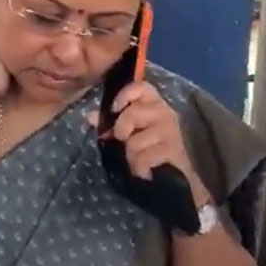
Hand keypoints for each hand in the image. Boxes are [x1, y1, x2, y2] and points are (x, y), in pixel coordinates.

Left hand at [87, 81, 211, 206]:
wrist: (176, 179)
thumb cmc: (151, 150)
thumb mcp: (129, 134)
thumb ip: (111, 123)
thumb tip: (89, 116)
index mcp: (155, 105)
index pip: (142, 86)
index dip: (125, 94)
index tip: (115, 108)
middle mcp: (166, 113)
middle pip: (133, 112)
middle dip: (122, 130)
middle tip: (125, 141)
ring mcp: (171, 132)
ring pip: (135, 140)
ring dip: (132, 154)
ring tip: (139, 158)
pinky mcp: (173, 151)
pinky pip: (143, 158)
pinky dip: (140, 167)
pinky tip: (146, 170)